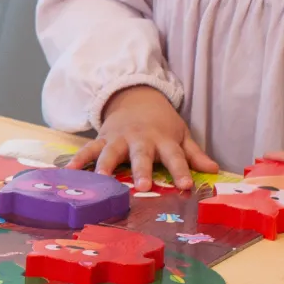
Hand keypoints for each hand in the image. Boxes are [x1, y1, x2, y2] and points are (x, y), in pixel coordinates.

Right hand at [67, 86, 218, 191]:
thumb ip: (194, 154)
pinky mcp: (102, 138)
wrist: (135, 97)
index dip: (181, 171)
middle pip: (142, 155)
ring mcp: (119, 138)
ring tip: (102, 181)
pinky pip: (88, 150)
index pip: (175, 156)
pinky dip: (78, 160)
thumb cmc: (161, 123)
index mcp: (163, 140)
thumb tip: (215, 170)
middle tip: (143, 186)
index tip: (186, 185)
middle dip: (142, 170)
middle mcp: (140, 139)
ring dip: (107, 166)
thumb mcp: (180, 134)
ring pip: (111, 153)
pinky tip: (68, 172)